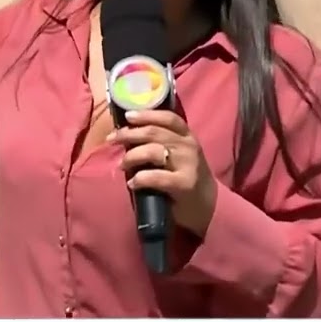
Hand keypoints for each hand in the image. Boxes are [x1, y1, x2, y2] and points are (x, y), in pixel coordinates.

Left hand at [108, 109, 218, 236]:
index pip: (167, 118)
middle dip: (128, 134)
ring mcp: (188, 165)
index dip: (146, 115)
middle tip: (111, 139)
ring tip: (122, 165)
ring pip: (152, 152)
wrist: (209, 206)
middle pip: (153, 133)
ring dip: (131, 157)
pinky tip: (132, 183)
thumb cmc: (187, 178)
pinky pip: (156, 177)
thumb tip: (128, 134)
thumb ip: (160, 142)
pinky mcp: (184, 184)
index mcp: (187, 136)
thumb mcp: (179, 155)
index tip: (127, 116)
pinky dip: (140, 179)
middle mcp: (188, 146)